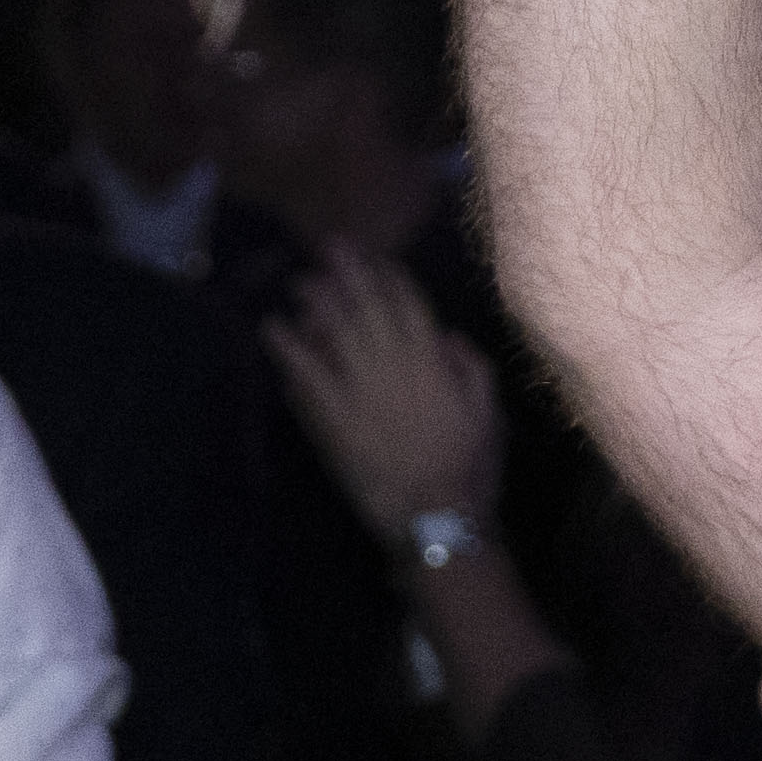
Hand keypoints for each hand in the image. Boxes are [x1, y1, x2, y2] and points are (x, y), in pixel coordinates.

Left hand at [270, 244, 506, 538]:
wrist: (435, 514)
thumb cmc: (470, 467)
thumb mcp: (489, 411)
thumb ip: (472, 367)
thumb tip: (448, 335)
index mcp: (433, 361)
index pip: (409, 305)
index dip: (390, 277)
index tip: (376, 259)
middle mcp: (395, 365)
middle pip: (367, 306)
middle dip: (348, 272)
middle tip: (329, 245)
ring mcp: (361, 390)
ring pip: (334, 330)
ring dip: (316, 300)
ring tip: (300, 280)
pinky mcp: (333, 418)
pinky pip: (305, 373)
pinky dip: (287, 347)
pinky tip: (272, 327)